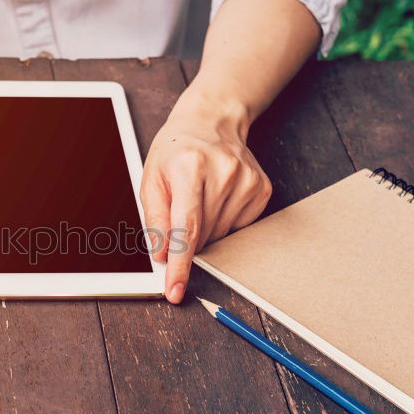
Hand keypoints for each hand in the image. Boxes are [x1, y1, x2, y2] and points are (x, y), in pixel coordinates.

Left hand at [141, 89, 271, 303]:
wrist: (211, 122)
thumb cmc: (175, 152)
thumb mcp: (151, 179)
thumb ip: (154, 219)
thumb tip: (162, 256)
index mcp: (189, 168)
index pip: (186, 228)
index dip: (180, 264)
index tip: (175, 290)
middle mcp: (223, 173)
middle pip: (202, 236)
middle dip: (186, 240)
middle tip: (180, 212)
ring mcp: (247, 181)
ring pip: (220, 236)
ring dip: (205, 231)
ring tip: (199, 199)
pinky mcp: (261, 189)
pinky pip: (237, 228)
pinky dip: (222, 223)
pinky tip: (217, 199)